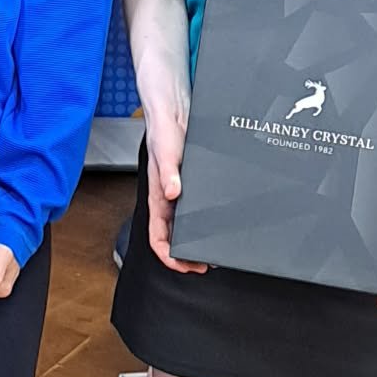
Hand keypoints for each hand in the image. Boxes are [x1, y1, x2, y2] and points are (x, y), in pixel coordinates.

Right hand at [145, 115, 206, 274]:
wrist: (173, 110)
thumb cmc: (162, 129)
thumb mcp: (164, 151)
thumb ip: (167, 172)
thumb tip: (172, 193)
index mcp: (157, 197)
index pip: (157, 236)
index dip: (169, 256)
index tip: (185, 266)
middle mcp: (168, 198)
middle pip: (173, 236)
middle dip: (187, 255)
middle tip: (206, 263)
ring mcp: (180, 193)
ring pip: (185, 226)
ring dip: (197, 240)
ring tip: (214, 249)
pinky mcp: (192, 184)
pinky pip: (197, 210)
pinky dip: (206, 222)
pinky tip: (219, 223)